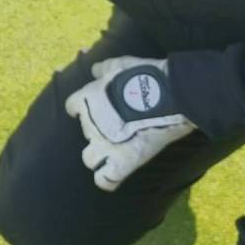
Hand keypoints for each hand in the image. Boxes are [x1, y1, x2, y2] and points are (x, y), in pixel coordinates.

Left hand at [64, 56, 195, 190]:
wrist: (173, 93)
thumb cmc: (147, 75)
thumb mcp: (120, 64)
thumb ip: (103, 69)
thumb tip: (95, 71)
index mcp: (87, 99)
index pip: (71, 107)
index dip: (82, 109)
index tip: (96, 108)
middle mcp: (90, 124)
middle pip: (85, 134)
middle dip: (97, 133)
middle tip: (118, 129)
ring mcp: (105, 146)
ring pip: (89, 159)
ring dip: (99, 156)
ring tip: (117, 150)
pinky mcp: (123, 162)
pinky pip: (105, 180)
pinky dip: (108, 179)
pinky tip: (117, 171)